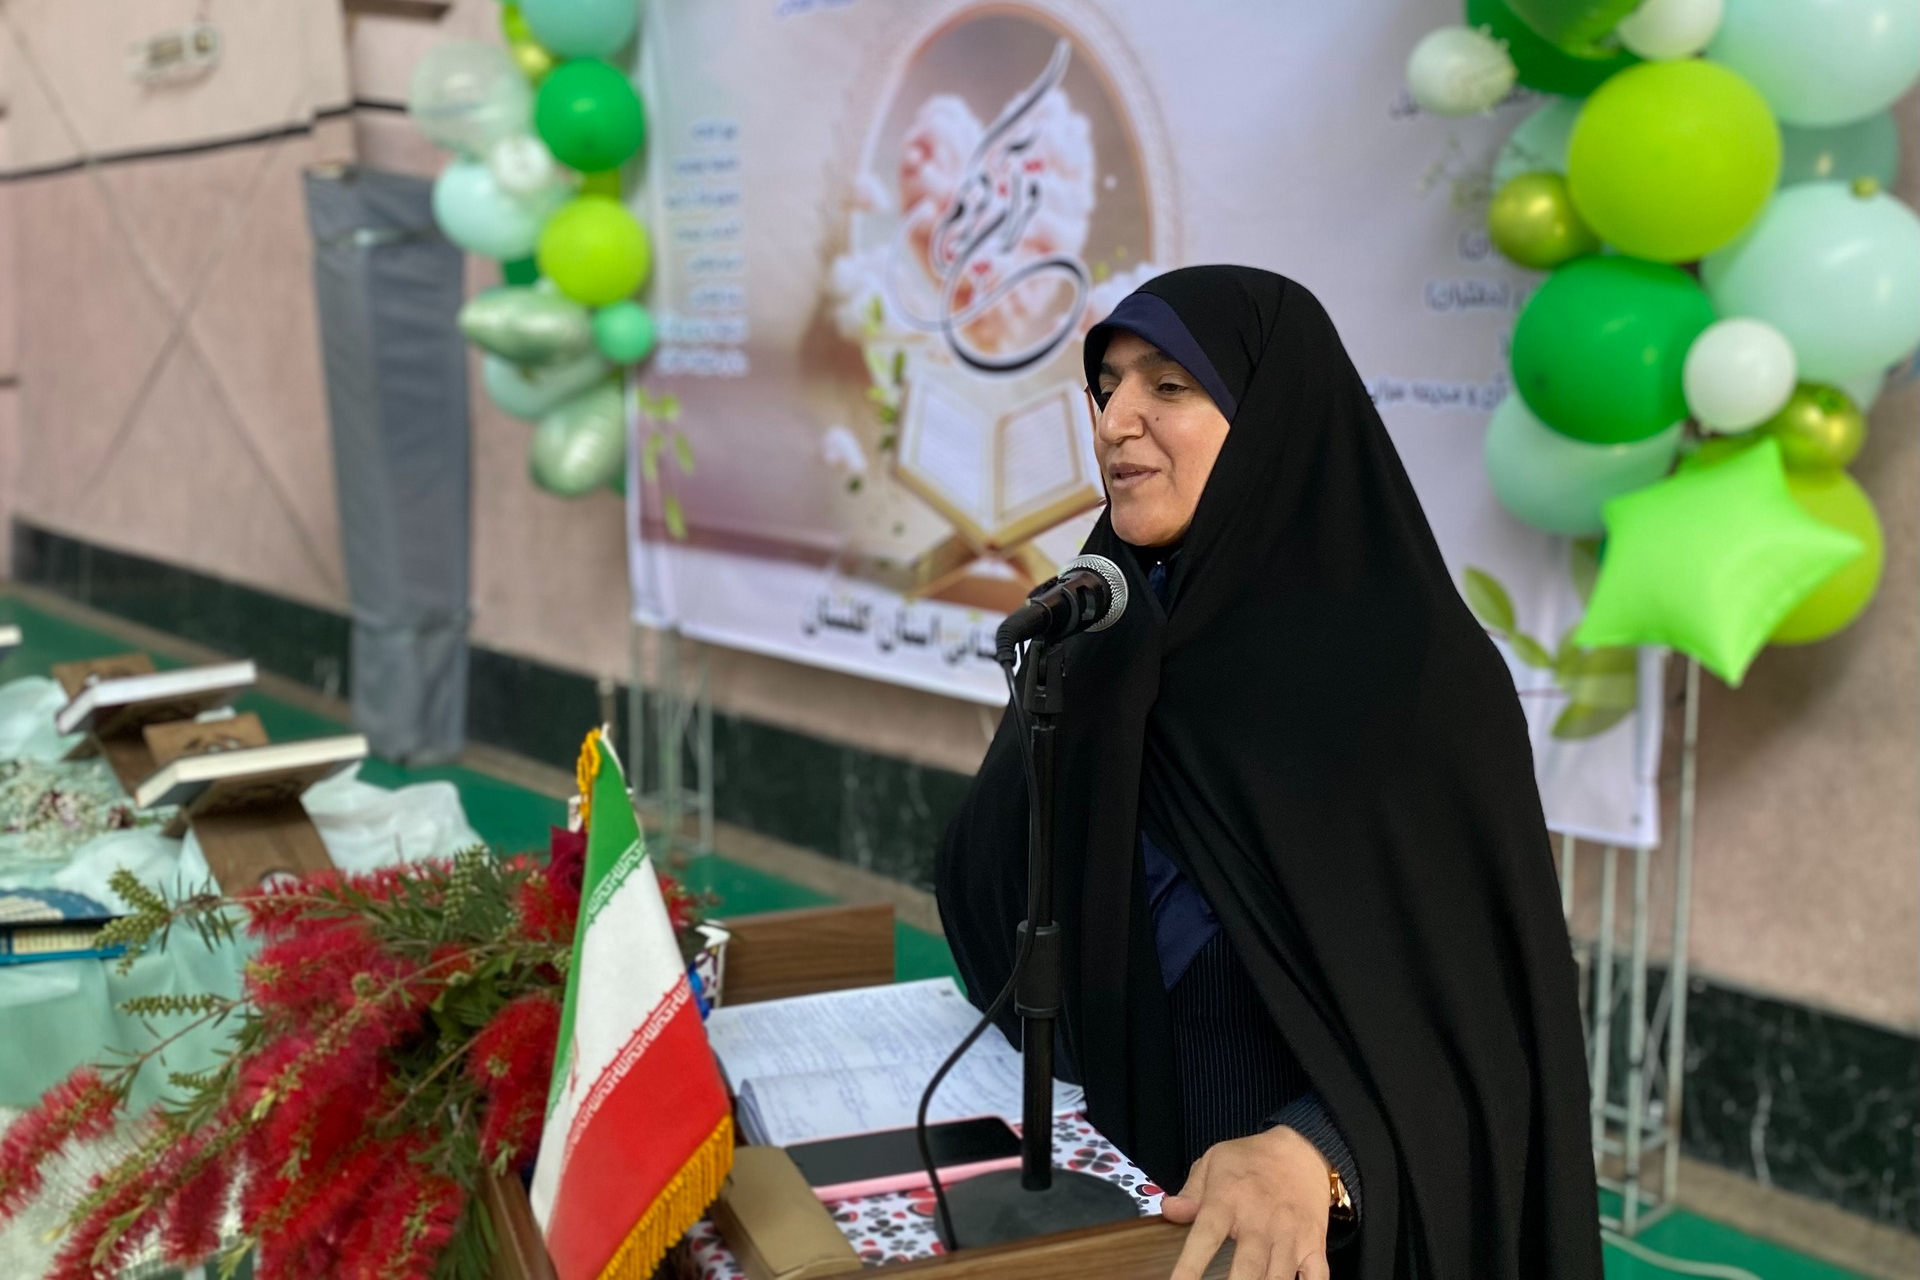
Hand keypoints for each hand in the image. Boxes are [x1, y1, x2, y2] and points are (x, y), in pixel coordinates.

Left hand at [1161, 1126, 1331, 1279]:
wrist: (1303, 1149)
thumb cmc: (1251, 1160)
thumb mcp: (1214, 1161)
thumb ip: (1191, 1191)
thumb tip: (1169, 1210)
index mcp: (1229, 1200)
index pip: (1206, 1237)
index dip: (1190, 1266)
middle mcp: (1261, 1221)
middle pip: (1247, 1267)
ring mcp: (1291, 1236)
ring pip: (1279, 1278)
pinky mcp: (1314, 1246)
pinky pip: (1316, 1278)